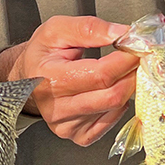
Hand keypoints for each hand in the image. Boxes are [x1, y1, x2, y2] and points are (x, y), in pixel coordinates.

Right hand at [0, 15, 138, 146]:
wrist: (28, 77)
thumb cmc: (42, 53)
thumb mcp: (57, 29)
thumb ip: (88, 28)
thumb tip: (120, 34)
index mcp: (49, 79)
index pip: (100, 74)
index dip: (125, 60)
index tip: (137, 48)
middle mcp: (56, 107)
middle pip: (112, 95)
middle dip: (131, 74)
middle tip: (135, 58)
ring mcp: (67, 125)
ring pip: (115, 109)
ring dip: (126, 88)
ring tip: (121, 72)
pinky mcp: (77, 136)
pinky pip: (111, 123)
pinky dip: (118, 106)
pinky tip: (109, 91)